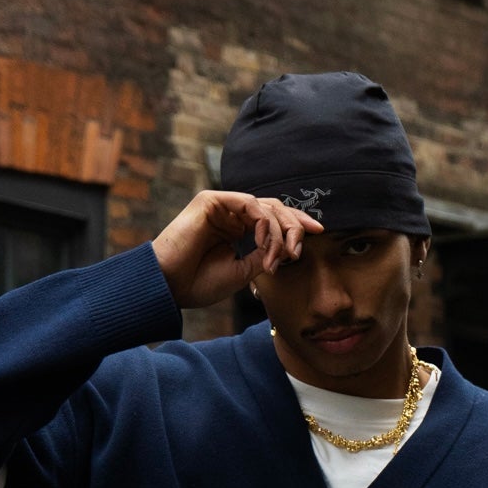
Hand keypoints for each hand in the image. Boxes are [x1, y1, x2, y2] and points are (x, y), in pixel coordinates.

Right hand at [151, 191, 323, 309]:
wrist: (169, 286)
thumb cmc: (198, 284)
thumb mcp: (242, 272)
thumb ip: (264, 255)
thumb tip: (288, 248)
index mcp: (236, 229)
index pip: (272, 220)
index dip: (296, 224)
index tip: (318, 233)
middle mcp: (230, 214)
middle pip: (273, 209)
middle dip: (295, 225)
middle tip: (301, 247)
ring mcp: (221, 205)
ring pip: (265, 206)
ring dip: (279, 231)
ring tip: (282, 255)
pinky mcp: (211, 201)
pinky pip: (249, 204)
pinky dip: (263, 222)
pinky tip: (265, 243)